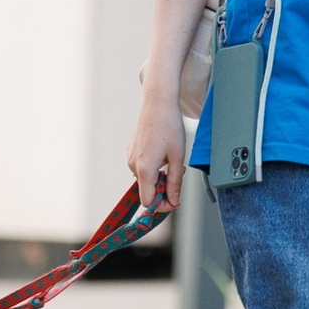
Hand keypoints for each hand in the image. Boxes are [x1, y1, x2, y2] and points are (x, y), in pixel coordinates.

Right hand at [131, 84, 188, 217]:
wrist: (157, 103)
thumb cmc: (169, 127)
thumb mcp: (178, 157)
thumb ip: (175, 183)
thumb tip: (174, 202)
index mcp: (145, 169)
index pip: (148, 201)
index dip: (162, 205)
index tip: (174, 200)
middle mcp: (133, 165)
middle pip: (147, 190)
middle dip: (163, 188)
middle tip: (178, 173)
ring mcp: (130, 158)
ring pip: (146, 179)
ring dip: (159, 176)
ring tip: (171, 159)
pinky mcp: (131, 151)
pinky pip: (142, 167)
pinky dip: (153, 167)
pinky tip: (163, 153)